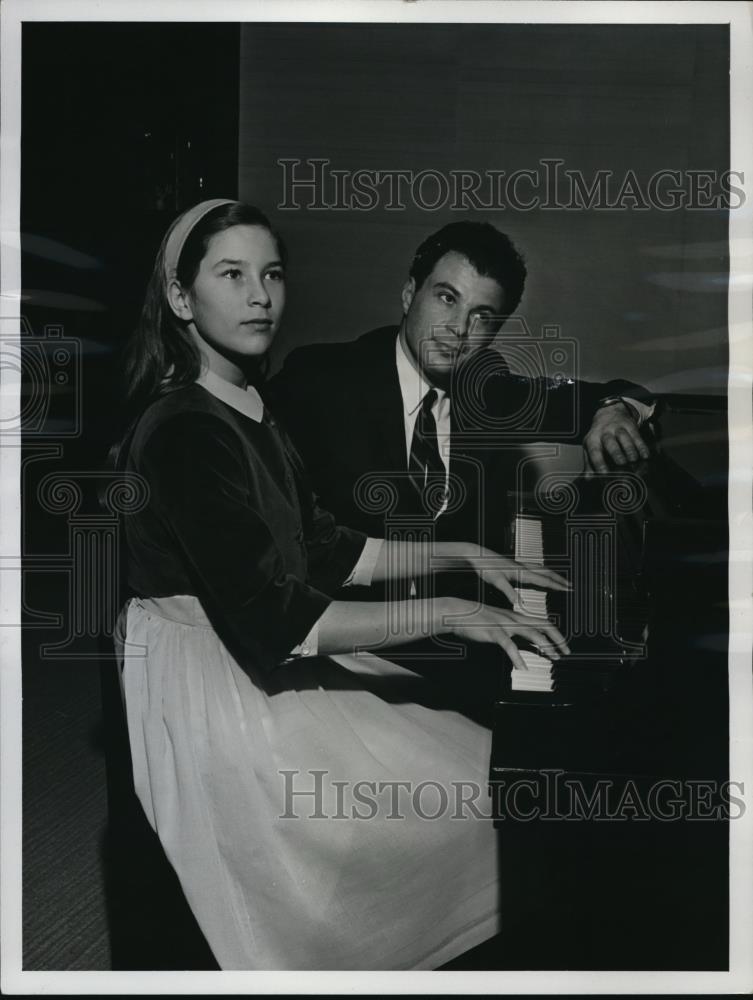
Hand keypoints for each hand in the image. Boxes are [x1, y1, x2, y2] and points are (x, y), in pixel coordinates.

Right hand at [439, 598, 569, 671]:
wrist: (457, 612)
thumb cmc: (476, 620)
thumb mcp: (499, 624)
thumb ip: (514, 633)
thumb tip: (526, 644)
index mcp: (516, 616)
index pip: (543, 622)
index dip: (557, 635)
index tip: (564, 646)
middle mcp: (514, 618)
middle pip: (544, 626)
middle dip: (558, 639)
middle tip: (567, 653)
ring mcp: (505, 624)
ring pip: (532, 633)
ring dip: (546, 647)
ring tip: (553, 658)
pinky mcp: (494, 632)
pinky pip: (509, 646)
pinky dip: (518, 658)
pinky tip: (523, 667)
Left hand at [462, 548, 571, 606]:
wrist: (477, 555)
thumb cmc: (485, 567)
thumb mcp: (497, 582)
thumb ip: (509, 592)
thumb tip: (520, 604)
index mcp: (521, 572)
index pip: (543, 580)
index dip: (557, 585)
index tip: (568, 589)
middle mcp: (522, 567)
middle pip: (546, 573)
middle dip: (559, 579)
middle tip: (570, 585)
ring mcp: (519, 565)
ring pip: (541, 569)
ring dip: (551, 574)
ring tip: (559, 579)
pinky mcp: (514, 565)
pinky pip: (533, 568)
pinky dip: (541, 572)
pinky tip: (538, 575)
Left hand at [583, 402, 649, 476]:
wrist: (609, 413)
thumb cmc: (599, 436)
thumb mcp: (590, 447)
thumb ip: (590, 464)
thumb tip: (589, 478)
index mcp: (593, 439)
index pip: (594, 451)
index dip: (599, 462)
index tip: (604, 473)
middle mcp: (604, 433)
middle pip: (610, 442)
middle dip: (616, 453)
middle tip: (621, 464)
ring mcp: (618, 428)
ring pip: (624, 437)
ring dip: (630, 449)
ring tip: (634, 460)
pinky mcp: (630, 426)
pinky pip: (637, 435)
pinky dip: (642, 446)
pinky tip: (645, 455)